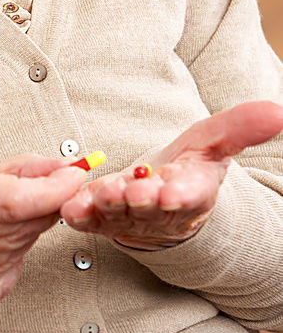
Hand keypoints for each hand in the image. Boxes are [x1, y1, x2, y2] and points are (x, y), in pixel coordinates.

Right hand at [0, 153, 88, 330]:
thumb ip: (20, 171)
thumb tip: (65, 169)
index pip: (12, 201)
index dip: (51, 192)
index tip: (73, 180)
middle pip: (17, 229)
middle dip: (39, 210)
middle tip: (39, 197)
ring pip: (15, 254)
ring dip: (20, 238)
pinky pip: (4, 282)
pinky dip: (5, 265)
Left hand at [60, 100, 282, 250]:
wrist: (162, 194)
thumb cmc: (189, 166)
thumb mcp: (214, 141)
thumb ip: (241, 127)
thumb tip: (279, 111)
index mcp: (191, 193)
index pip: (189, 196)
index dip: (179, 193)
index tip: (170, 189)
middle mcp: (160, 212)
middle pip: (151, 209)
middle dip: (140, 199)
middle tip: (132, 190)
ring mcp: (131, 219)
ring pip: (119, 216)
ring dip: (108, 206)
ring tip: (101, 193)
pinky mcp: (103, 220)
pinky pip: (91, 221)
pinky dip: (80, 215)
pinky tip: (71, 207)